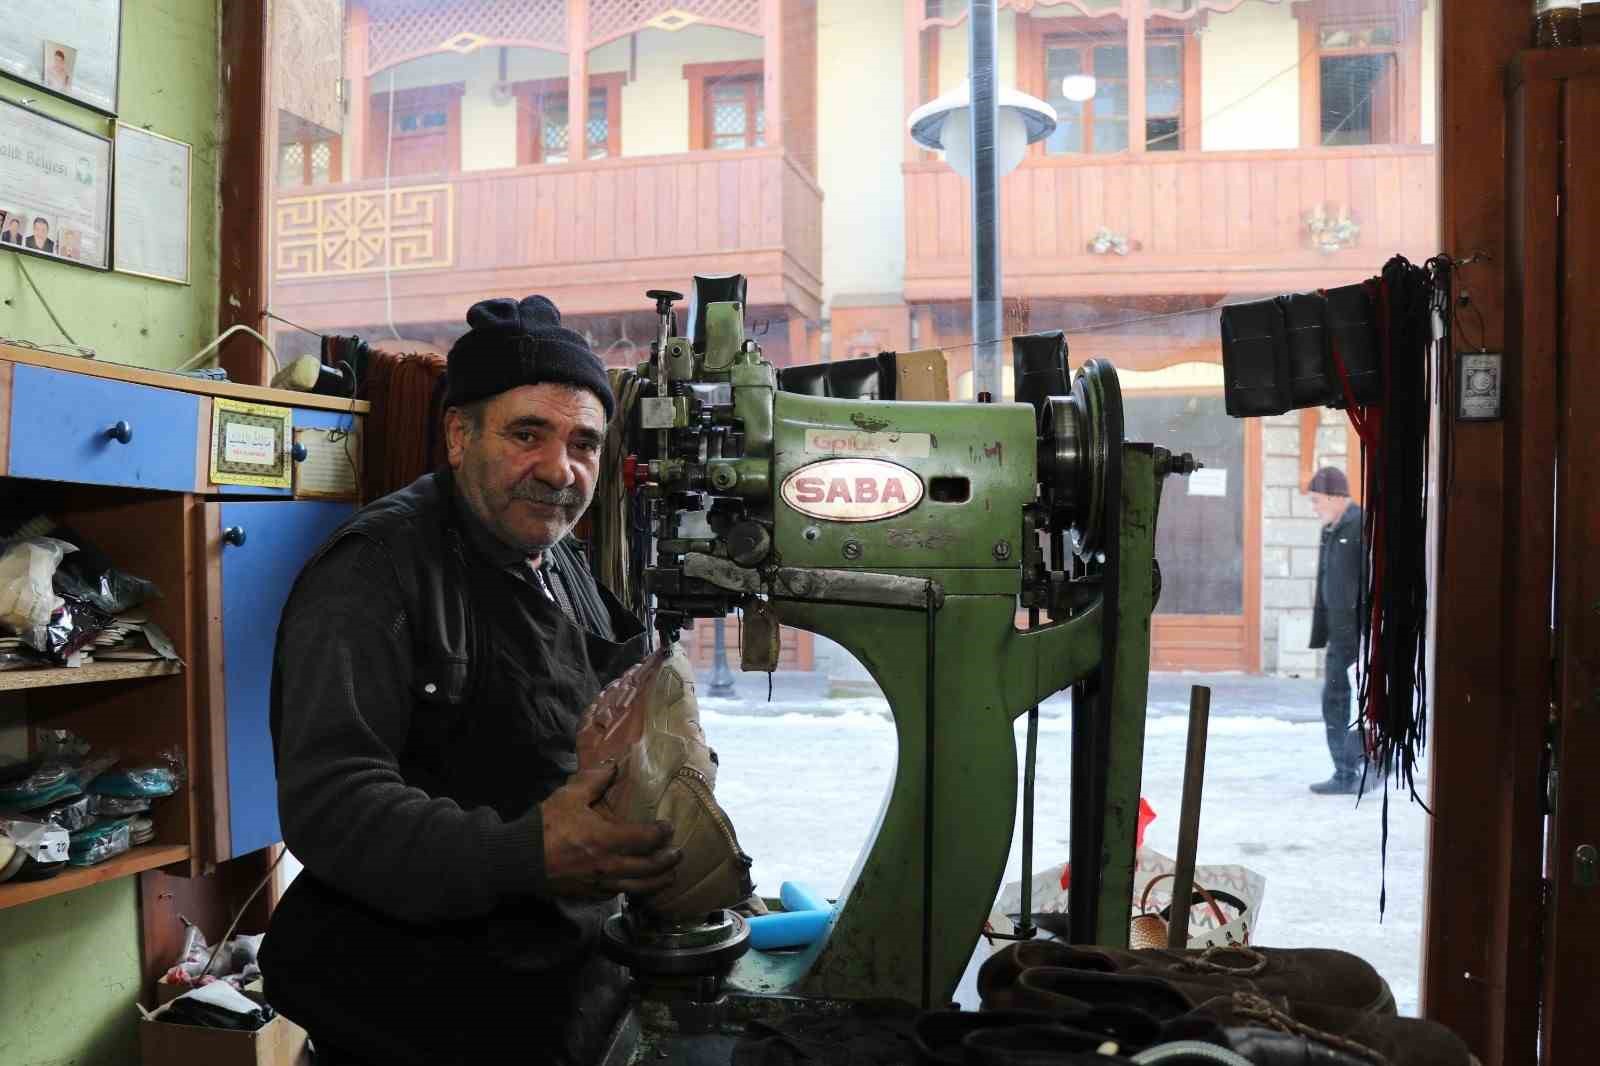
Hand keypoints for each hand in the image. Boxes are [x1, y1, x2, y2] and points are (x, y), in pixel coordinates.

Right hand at [542, 761, 681, 899]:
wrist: (519, 860)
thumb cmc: (545, 827)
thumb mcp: (568, 796)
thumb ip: (593, 780)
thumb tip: (613, 766)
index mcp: (606, 839)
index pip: (645, 839)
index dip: (661, 833)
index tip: (669, 827)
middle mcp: (609, 865)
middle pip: (649, 867)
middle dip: (667, 861)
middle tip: (679, 854)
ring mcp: (600, 884)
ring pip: (638, 888)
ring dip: (658, 881)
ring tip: (670, 876)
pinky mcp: (590, 895)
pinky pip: (619, 894)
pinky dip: (635, 891)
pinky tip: (640, 887)